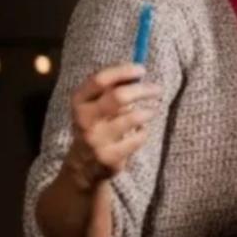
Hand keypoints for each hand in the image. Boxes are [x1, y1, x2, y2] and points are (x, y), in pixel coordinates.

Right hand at [64, 63, 161, 192]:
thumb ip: (111, 88)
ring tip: (150, 112)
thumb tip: (138, 70)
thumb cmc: (96, 125)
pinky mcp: (109, 156)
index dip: (123, 71)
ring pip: (134, 117)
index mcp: (79, 102)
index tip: (142, 69)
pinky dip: (144, 132)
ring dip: (147, 112)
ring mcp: (95, 139)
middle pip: (119, 96)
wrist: (82, 167)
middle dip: (143, 90)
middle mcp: (83, 120)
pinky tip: (139, 132)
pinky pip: (139, 137)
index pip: (99, 80)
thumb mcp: (95, 105)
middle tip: (157, 89)